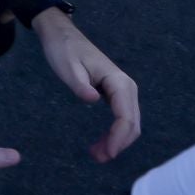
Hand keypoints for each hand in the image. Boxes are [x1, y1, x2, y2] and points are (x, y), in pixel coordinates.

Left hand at [34, 9, 139, 161]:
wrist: (62, 35)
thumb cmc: (64, 50)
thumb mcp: (67, 67)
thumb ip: (79, 84)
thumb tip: (93, 99)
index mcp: (119, 82)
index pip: (126, 116)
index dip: (119, 138)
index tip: (107, 154)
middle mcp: (127, 87)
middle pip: (132, 123)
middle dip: (119, 144)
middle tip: (98, 158)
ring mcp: (122, 91)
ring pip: (129, 123)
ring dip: (117, 141)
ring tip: (97, 155)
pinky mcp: (115, 94)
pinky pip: (121, 118)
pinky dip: (114, 133)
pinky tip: (101, 143)